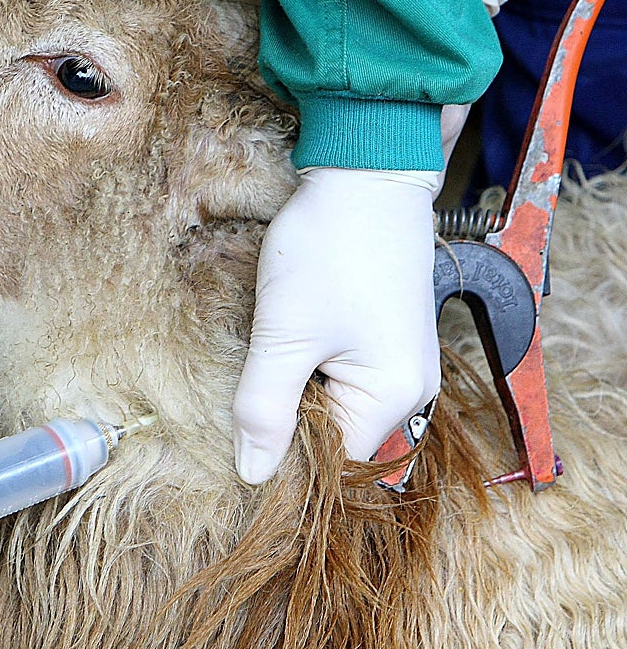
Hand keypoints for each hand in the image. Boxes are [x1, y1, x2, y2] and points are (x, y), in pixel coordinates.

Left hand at [232, 168, 439, 482]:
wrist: (366, 172)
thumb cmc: (329, 247)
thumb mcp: (284, 332)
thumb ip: (264, 408)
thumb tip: (253, 476)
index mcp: (393, 396)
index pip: (331, 460)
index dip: (281, 456)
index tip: (236, 437)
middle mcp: (411, 390)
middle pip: (336, 437)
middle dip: (287, 424)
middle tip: (242, 393)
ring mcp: (402, 363)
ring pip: (335, 406)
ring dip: (295, 394)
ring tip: (266, 361)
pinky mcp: (386, 338)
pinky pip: (343, 378)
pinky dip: (308, 370)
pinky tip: (285, 347)